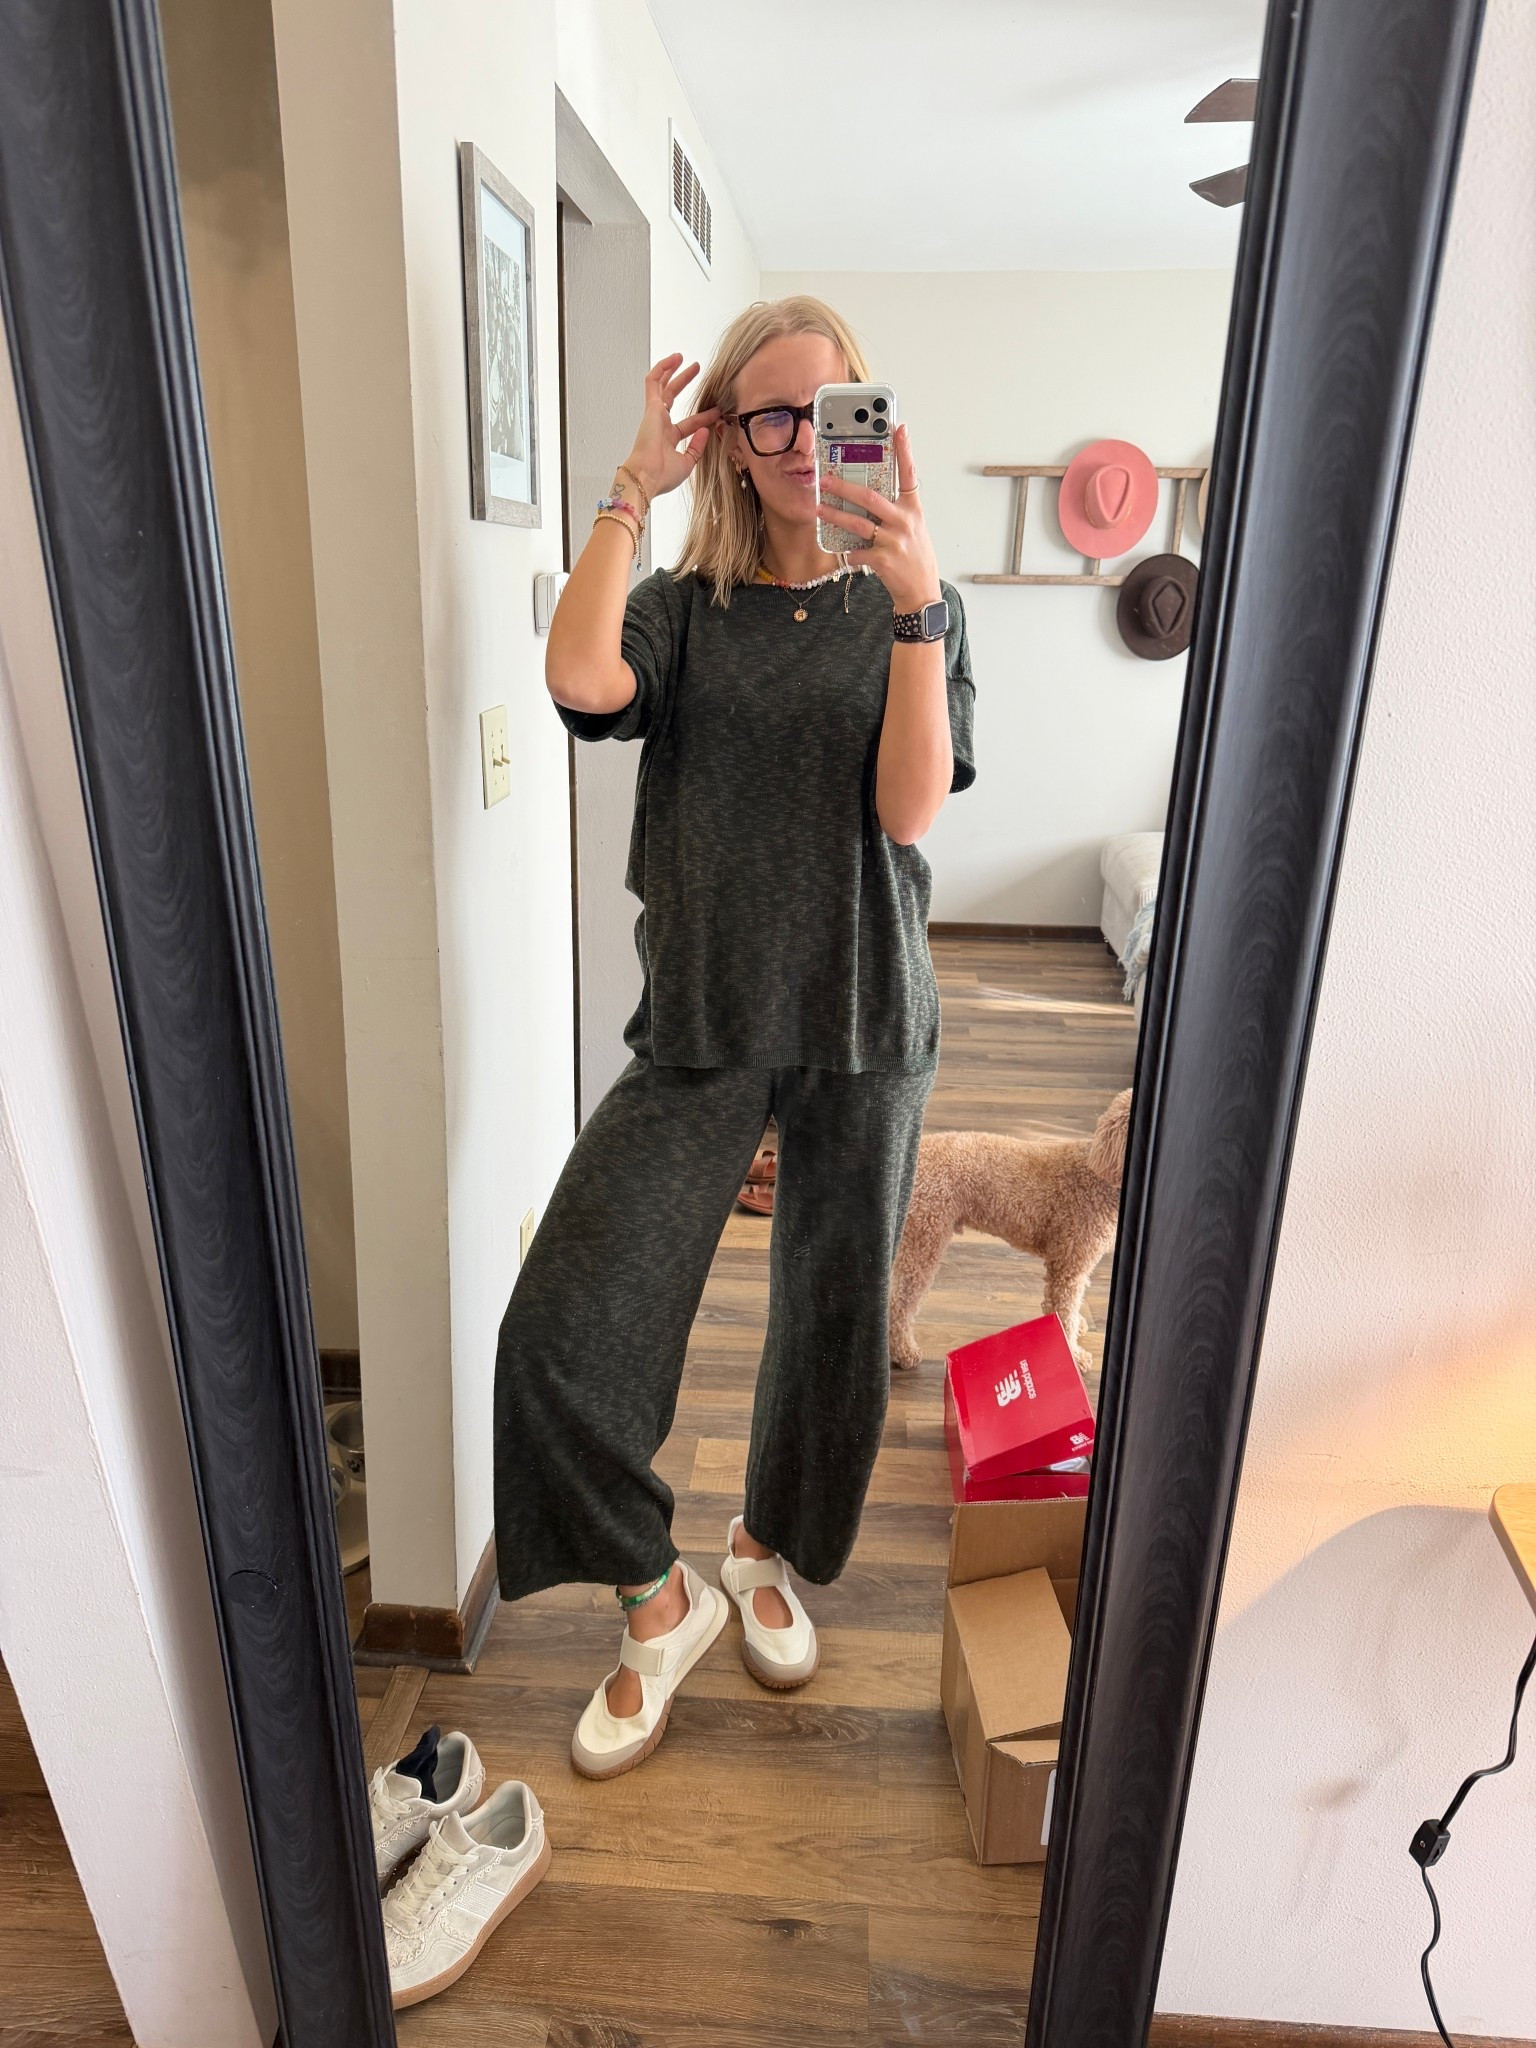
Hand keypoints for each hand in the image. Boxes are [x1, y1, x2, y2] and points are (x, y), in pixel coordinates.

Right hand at [622, 354, 719, 500]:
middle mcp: (660, 425)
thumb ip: (697, 447)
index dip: (704, 416)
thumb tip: (706, 430)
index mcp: (668, 440)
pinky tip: (673, 359)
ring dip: (671, 371)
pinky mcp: (651, 407)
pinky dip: (662, 369)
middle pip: (672, 397)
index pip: (689, 423)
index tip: (717, 409)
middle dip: (684, 382)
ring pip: (661, 386)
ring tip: (682, 358)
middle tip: (696, 369)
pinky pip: (653, 381)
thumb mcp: (688, 463)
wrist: (647, 476)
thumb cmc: (662, 475)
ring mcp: (654, 414)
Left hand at [824, 424, 940, 612]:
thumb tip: (868, 497)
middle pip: (870, 497)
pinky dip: (849, 552)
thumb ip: (895, 511)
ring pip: (858, 523)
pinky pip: (857, 552)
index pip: (909, 474)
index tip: (898, 428)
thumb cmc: (915, 558)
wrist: (921, 592)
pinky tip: (846, 552)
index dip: (904, 450)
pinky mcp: (884, 560)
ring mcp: (894, 541)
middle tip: (825, 479)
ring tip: (819, 509)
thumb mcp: (913, 529)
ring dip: (835, 516)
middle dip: (844, 487)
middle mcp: (904, 522)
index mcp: (913, 510)